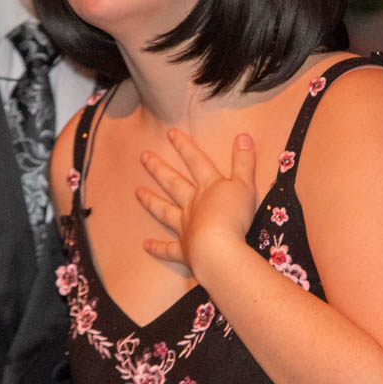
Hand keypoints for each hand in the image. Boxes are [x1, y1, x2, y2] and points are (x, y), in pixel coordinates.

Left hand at [137, 129, 257, 274]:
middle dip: (159, 169)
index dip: (185, 146)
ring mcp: (186, 227)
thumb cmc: (234, 216)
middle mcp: (193, 204)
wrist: (219, 249)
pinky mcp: (185, 249)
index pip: (196, 162)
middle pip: (174, 183)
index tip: (170, 133)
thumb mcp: (245, 185)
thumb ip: (244, 162)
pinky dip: (157, 248)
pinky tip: (146, 245)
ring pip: (165, 211)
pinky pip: (168, 248)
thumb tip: (243, 135)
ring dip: (152, 201)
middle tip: (143, 157)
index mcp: (209, 187)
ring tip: (137, 192)